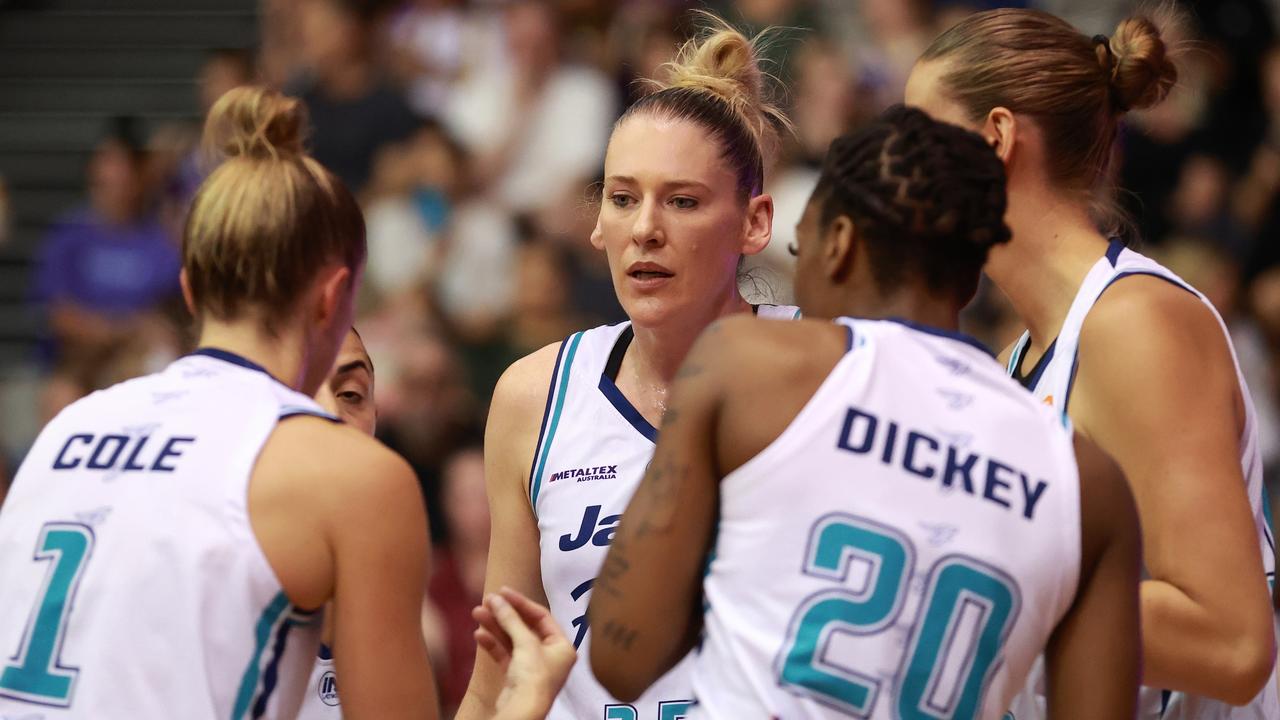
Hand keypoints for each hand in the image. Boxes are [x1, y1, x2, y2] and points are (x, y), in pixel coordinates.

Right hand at [473, 587, 575, 719]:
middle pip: (525, 627)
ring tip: (477, 612)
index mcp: (562, 646)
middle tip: (487, 600)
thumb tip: (496, 598)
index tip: (503, 591)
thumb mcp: (525, 643)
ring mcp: (533, 667)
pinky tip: (478, 634)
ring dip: (495, 626)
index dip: (521, 602)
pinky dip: (492, 644)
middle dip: (505, 614)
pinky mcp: (517, 677)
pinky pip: (505, 654)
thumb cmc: (534, 676)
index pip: (541, 616)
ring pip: (512, 640)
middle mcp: (551, 655)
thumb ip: (511, 619)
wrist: (523, 711)